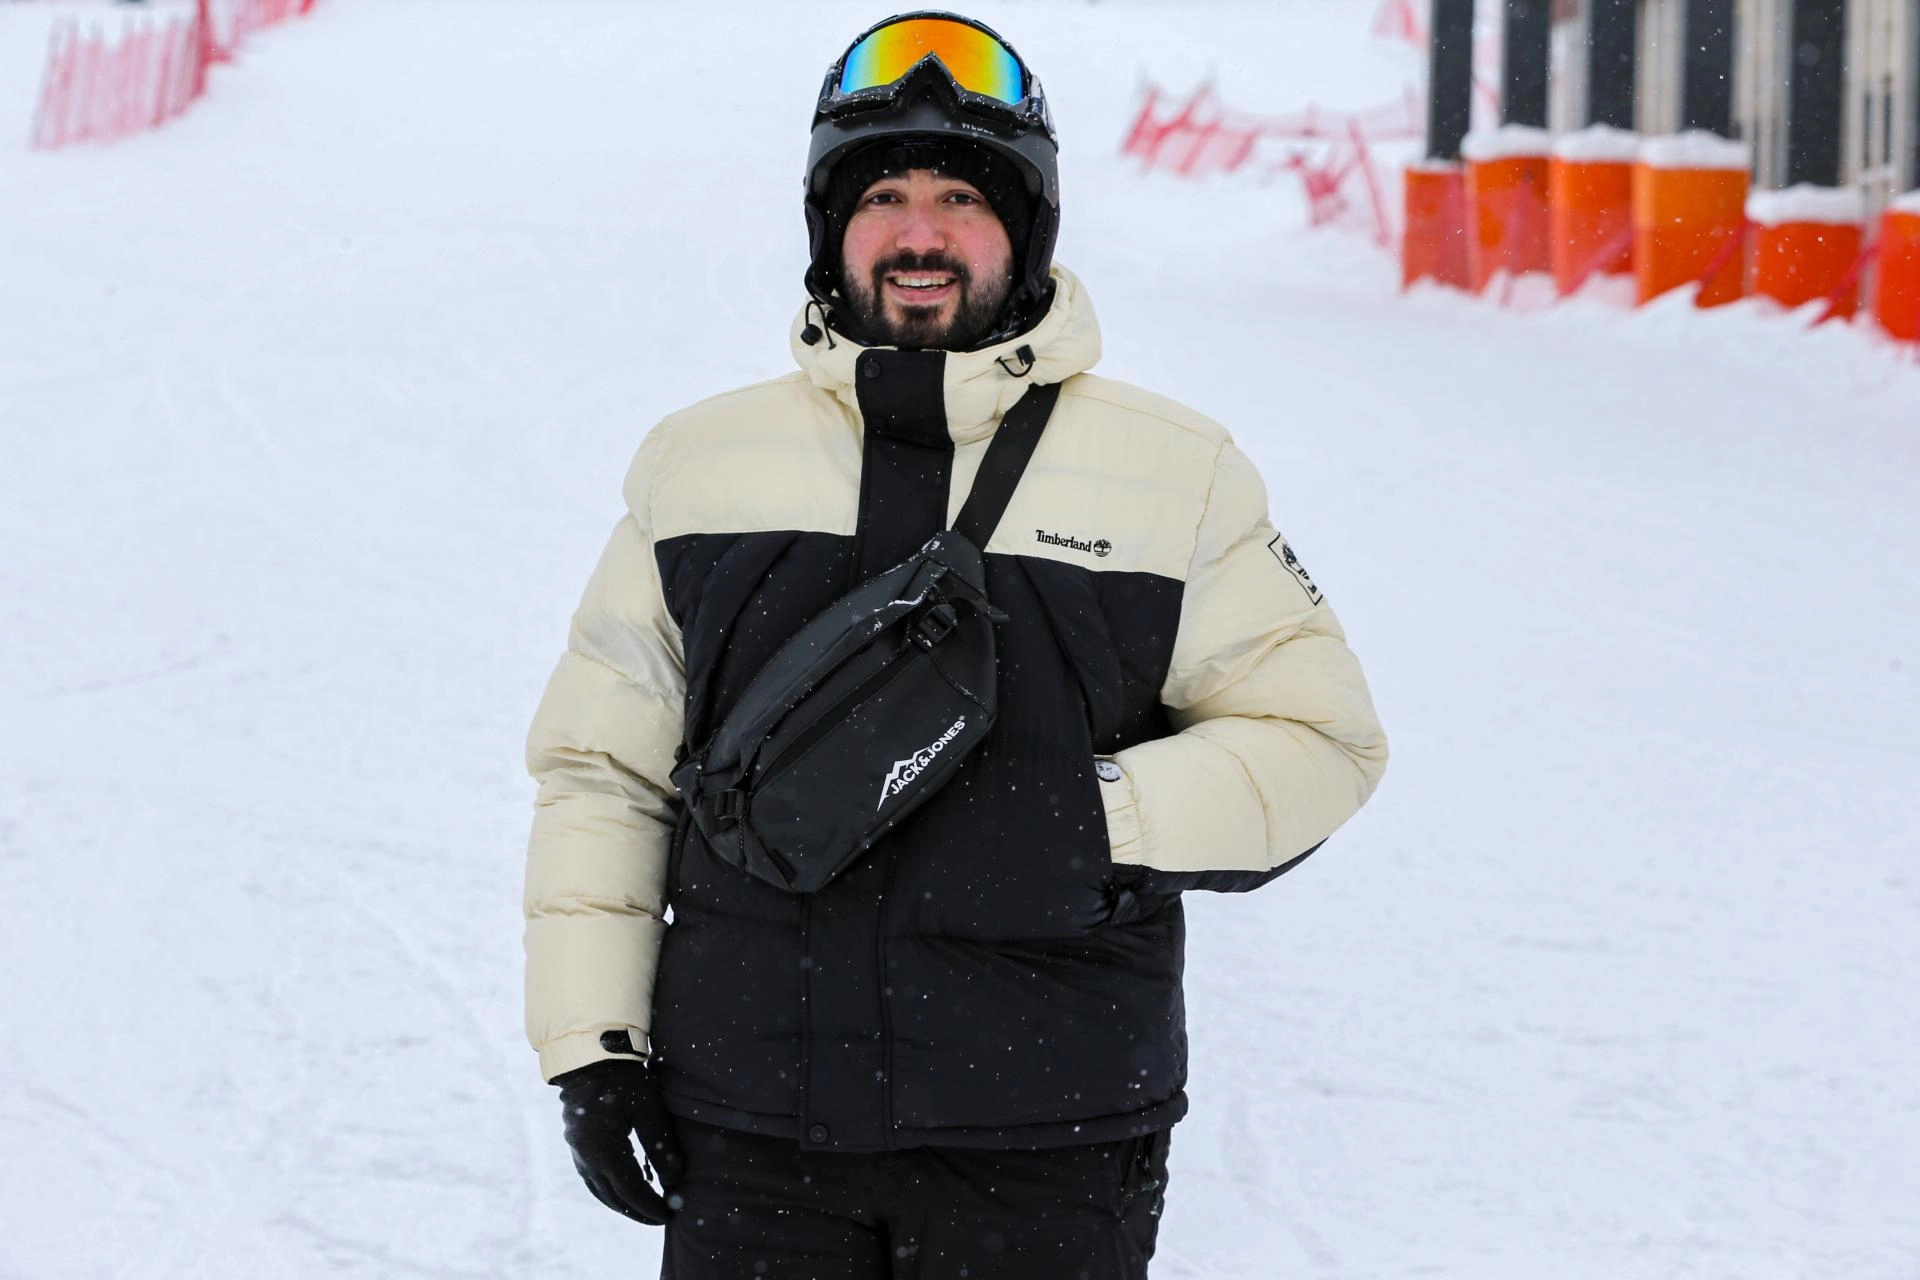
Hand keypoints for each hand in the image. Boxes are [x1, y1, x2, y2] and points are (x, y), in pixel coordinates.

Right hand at [554, 1057, 685, 1225]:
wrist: (590, 1060)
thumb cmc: (624, 1080)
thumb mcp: (649, 1108)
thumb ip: (662, 1145)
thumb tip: (675, 1180)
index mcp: (604, 1150)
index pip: (631, 1191)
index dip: (650, 1207)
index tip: (669, 1216)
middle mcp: (587, 1157)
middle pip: (614, 1198)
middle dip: (638, 1212)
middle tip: (661, 1219)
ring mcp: (578, 1153)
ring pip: (600, 1192)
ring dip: (623, 1205)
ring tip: (645, 1211)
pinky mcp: (577, 1146)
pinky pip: (592, 1180)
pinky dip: (609, 1192)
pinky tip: (622, 1192)